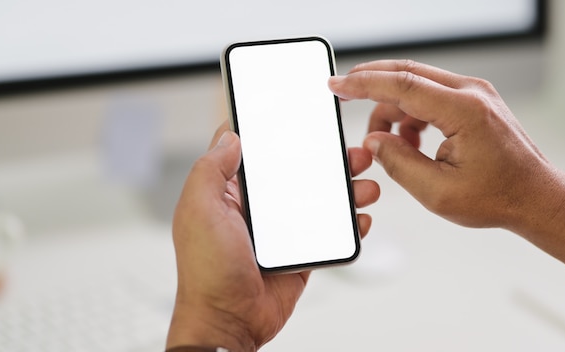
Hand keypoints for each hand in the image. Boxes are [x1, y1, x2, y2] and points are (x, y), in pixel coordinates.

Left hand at [166, 124, 379, 350]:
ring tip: (365, 185)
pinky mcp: (301, 253)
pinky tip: (360, 219)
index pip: (256, 152)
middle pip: (298, 173)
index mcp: (232, 193)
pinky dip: (349, 224)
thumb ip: (211, 170)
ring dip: (346, 190)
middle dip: (327, 160)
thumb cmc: (207, 271)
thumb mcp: (199, 210)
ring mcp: (283, 231)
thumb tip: (231, 136)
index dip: (277, 133)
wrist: (230, 321)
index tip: (301, 118)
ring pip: (320, 200)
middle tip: (349, 152)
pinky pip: (329, 232)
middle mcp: (259, 208)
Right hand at [328, 59, 564, 292]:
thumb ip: (399, 163)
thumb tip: (373, 142)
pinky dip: (410, 115)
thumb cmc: (497, 196)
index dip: (363, 84)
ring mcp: (473, 94)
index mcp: (464, 111)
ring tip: (390, 147)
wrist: (533, 196)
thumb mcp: (438, 191)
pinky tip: (411, 142)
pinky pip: (428, 96)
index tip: (337, 85)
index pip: (402, 85)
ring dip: (392, 111)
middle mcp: (471, 93)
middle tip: (343, 93)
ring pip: (414, 86)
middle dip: (370, 84)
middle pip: (406, 74)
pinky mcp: (471, 101)